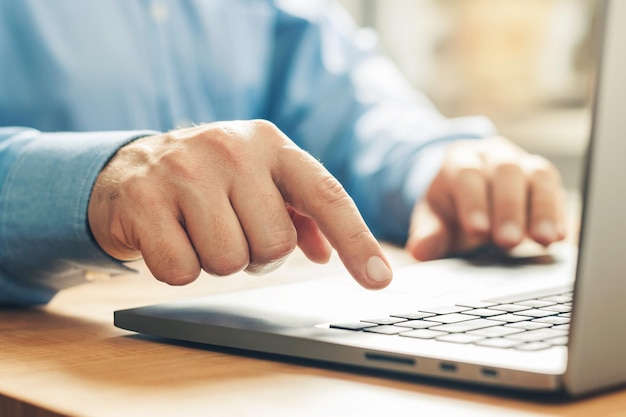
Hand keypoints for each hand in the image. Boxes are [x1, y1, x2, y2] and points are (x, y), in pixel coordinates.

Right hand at [88, 120, 391, 288]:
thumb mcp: (259, 181)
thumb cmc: (210, 180)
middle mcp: (232, 149)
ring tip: (200, 232)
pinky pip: (181, 270)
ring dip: (218, 261)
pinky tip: (169, 237)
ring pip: (229, 261)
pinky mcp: (143, 199)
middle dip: (257, 254)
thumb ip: (299, 212)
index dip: (355, 241)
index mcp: (271, 144)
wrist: (131, 167)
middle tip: (233, 232)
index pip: (325, 195)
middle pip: (275, 245)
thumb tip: (325, 253)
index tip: (378, 281)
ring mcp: (184, 171)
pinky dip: (178, 267)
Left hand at [406, 137, 566, 259]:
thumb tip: (420, 250)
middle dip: (508, 207)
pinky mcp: (545, 180)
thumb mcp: (433, 218)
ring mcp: (523, 163)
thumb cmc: (451, 207)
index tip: (477, 231)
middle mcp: (493, 156)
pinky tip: (560, 238)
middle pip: (505, 171)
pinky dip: (559, 214)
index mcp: (460, 160)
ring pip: (537, 175)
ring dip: (542, 209)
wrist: (469, 192)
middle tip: (508, 241)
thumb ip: (427, 233)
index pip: (466, 175)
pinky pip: (557, 190)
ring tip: (544, 240)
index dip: (473, 202)